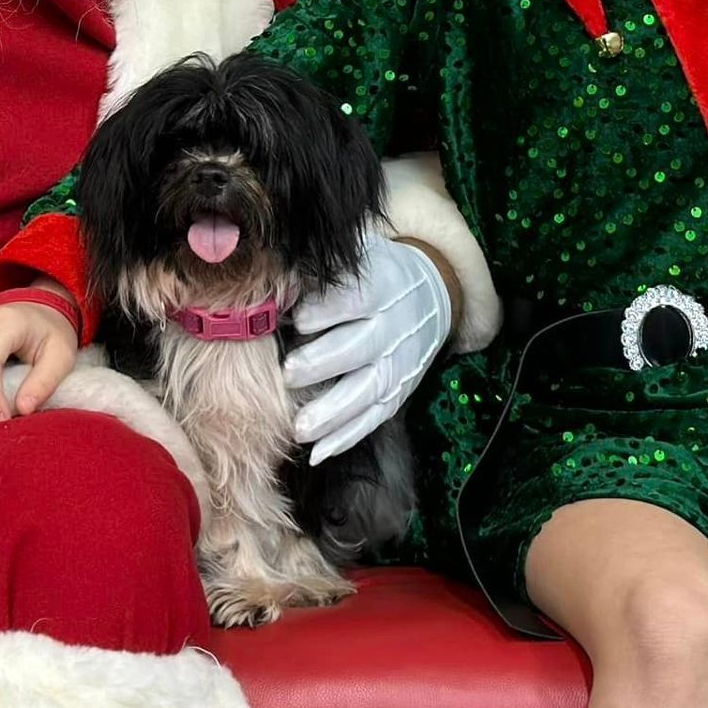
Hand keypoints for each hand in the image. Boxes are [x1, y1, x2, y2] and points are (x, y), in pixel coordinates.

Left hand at [283, 233, 452, 464]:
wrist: (427, 296)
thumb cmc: (372, 272)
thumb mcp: (357, 254)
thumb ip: (323, 264)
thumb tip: (279, 273)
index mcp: (383, 286)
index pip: (357, 298)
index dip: (329, 310)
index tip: (298, 319)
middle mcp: (395, 326)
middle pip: (361, 347)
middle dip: (324, 363)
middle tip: (288, 375)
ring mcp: (399, 364)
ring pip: (367, 390)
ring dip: (333, 412)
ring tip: (299, 428)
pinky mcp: (399, 392)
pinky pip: (374, 418)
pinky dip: (347, 437)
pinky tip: (318, 453)